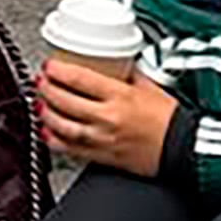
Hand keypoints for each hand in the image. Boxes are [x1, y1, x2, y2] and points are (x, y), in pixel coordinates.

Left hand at [36, 60, 178, 178]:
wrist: (182, 148)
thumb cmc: (170, 120)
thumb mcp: (150, 86)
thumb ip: (129, 75)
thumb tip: (117, 63)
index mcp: (121, 96)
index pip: (80, 79)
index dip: (59, 70)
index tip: (49, 65)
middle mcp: (108, 117)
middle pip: (65, 101)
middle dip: (46, 89)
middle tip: (40, 82)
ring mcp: (103, 139)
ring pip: (63, 126)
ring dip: (46, 113)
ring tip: (38, 104)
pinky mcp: (102, 157)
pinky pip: (70, 149)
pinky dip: (54, 140)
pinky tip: (46, 132)